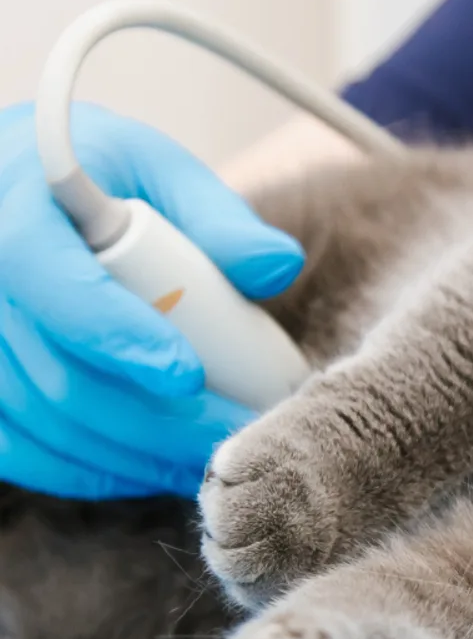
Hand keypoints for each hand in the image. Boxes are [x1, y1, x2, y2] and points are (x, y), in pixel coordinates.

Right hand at [0, 102, 303, 499]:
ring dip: (130, 458)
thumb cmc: (95, 174)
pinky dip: (86, 470)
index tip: (186, 374)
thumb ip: (216, 217)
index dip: (116, 335)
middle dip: (153, 423)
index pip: (51, 282)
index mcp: (14, 210)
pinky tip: (147, 469)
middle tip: (235, 436)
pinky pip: (16, 449)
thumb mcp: (155, 168)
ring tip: (208, 459)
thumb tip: (279, 263)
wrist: (18, 188)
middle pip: (56, 376)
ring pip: (41, 423)